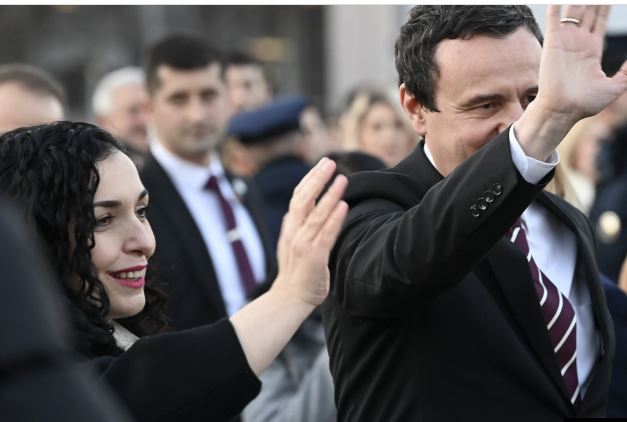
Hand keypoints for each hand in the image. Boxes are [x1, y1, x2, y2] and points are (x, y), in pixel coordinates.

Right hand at [272, 157, 348, 306]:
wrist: (289, 298)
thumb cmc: (295, 272)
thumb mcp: (291, 244)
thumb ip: (295, 227)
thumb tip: (295, 211)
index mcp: (290, 227)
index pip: (299, 196)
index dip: (310, 178)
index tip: (323, 164)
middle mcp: (295, 232)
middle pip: (304, 199)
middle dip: (317, 179)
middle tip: (330, 162)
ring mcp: (303, 244)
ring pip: (316, 214)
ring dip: (329, 195)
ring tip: (342, 179)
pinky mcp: (314, 257)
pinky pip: (326, 235)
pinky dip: (334, 219)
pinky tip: (343, 206)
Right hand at [535, 5, 626, 122]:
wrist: (562, 110)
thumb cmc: (585, 103)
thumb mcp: (615, 87)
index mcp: (592, 50)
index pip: (600, 20)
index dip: (606, 6)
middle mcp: (578, 42)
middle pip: (588, 12)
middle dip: (595, 0)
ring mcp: (565, 41)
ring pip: (573, 11)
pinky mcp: (552, 43)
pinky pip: (553, 19)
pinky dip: (555, 7)